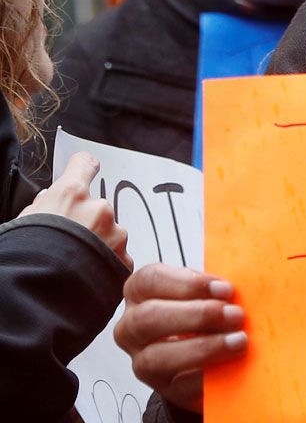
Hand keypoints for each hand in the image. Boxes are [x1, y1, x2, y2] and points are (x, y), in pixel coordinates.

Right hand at [19, 151, 131, 269]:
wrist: (39, 296)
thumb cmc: (26, 258)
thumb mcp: (25, 223)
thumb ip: (43, 207)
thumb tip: (49, 201)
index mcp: (71, 194)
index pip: (84, 165)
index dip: (83, 167)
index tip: (86, 168)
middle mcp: (99, 209)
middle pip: (95, 208)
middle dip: (85, 222)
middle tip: (66, 243)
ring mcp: (115, 234)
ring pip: (109, 234)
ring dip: (97, 245)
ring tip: (73, 264)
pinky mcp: (124, 260)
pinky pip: (116, 257)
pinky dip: (104, 265)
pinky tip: (85, 276)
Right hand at [114, 263, 247, 412]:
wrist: (205, 358)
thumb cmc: (203, 315)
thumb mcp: (205, 294)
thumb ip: (215, 289)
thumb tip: (244, 285)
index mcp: (140, 293)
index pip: (149, 280)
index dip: (189, 283)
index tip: (226, 289)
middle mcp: (132, 327)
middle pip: (148, 317)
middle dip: (197, 315)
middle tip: (235, 315)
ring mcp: (142, 360)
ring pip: (156, 357)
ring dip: (204, 347)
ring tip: (238, 341)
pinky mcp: (163, 388)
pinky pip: (179, 385)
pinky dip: (207, 376)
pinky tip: (229, 366)